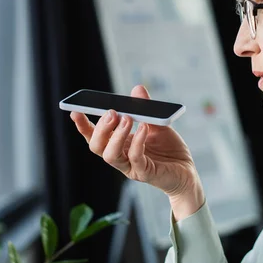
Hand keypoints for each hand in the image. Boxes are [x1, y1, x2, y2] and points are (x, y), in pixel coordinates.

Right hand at [70, 85, 200, 198]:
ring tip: (126, 118)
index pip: (95, 136)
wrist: (187, 170)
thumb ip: (146, 109)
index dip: (83, 125)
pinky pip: (135, 158)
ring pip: (110, 155)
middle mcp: (120, 156)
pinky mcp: (145, 173)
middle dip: (101, 128)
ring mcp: (130, 167)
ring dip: (115, 135)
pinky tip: (143, 128)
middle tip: (111, 113)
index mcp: (119, 144)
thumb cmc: (169, 148)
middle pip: (97, 146)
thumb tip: (137, 89)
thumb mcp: (158, 124)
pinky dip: (137, 141)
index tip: (75, 110)